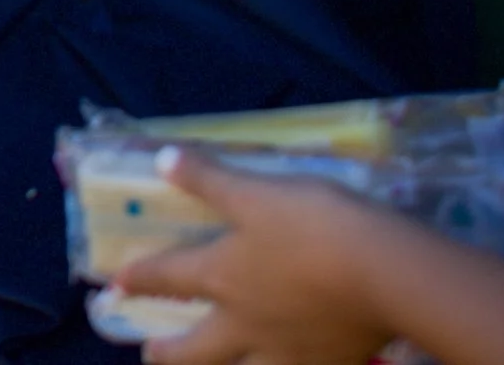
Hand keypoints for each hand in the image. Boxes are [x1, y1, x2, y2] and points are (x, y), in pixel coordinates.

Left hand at [112, 147, 400, 364]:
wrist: (388, 274)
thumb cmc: (314, 225)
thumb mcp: (255, 191)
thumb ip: (209, 179)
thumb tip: (162, 160)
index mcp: (222, 277)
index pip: (166, 278)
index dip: (138, 279)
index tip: (115, 286)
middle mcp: (245, 323)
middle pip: (194, 350)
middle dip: (166, 353)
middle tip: (149, 354)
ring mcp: (287, 350)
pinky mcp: (330, 363)